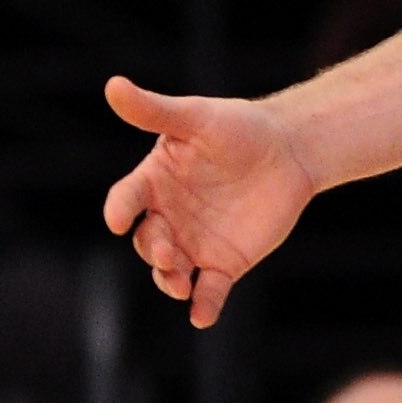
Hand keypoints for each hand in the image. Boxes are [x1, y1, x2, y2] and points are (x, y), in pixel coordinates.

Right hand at [103, 83, 318, 329]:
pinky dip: (204, 306)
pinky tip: (202, 317)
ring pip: (171, 271)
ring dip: (170, 281)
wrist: (288, 151)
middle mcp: (168, 217)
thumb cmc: (237, 127)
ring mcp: (194, 243)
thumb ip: (155, 111)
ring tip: (180, 286)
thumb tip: (113, 85)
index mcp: (153, 182)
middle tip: (168, 254)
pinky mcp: (224, 264)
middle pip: (148, 242)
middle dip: (154, 251)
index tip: (119, 220)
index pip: (126, 200)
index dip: (120, 210)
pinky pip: (209, 291)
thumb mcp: (196, 117)